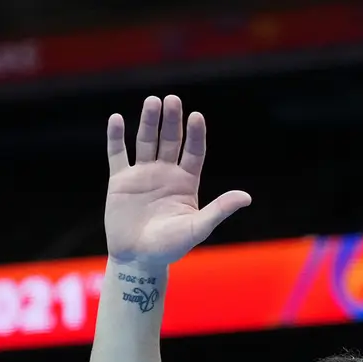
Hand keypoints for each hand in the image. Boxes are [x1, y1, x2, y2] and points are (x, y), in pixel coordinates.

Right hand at [104, 94, 251, 272]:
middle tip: (172, 100)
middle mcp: (165, 173)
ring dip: (148, 122)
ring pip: (146, 141)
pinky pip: (117, 154)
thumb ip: (219, 210)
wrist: (138, 259)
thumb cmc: (170, 247)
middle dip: (172, 120)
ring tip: (152, 102)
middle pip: (170, 140)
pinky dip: (116, 137)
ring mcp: (142, 175)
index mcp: (186, 182)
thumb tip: (246, 197)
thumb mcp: (197, 228)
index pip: (193, 151)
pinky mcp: (120, 181)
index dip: (195, 134)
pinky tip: (116, 119)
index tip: (196, 117)